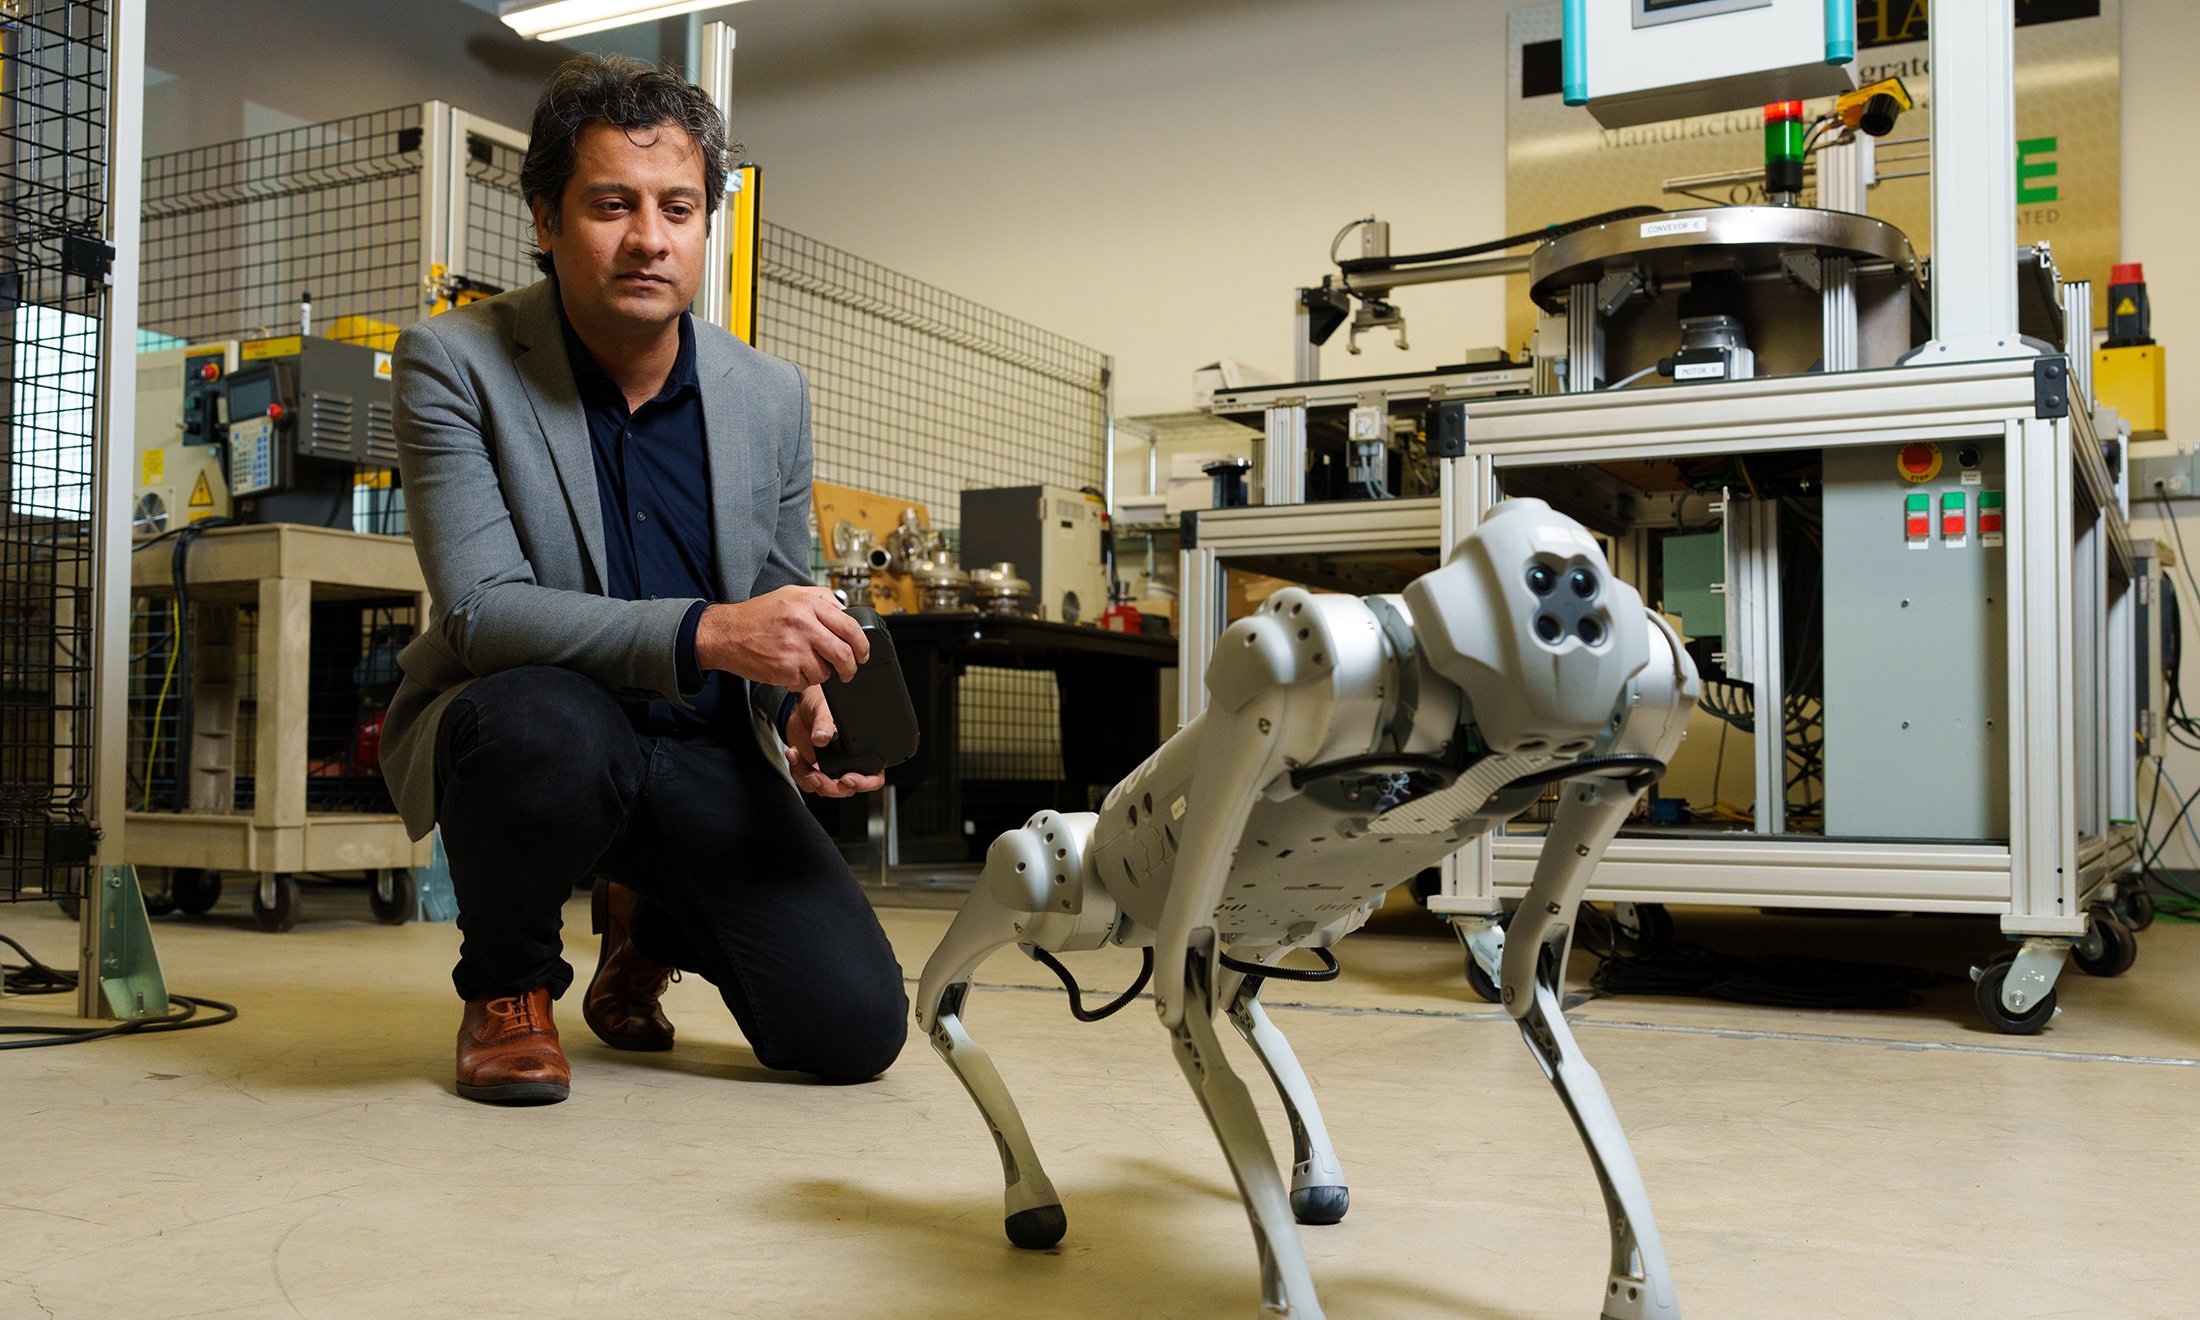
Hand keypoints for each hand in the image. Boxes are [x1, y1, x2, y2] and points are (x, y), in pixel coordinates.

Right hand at [696, 587, 869, 689]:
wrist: (725, 633)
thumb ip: (821, 599)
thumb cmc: (757, 615)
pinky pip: (806, 682)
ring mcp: (794, 648)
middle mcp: (803, 625)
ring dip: (821, 674)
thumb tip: (847, 611)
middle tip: (848, 671)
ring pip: (825, 671)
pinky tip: (790, 669)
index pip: (850, 626)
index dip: (862, 644)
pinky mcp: (784, 669)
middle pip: (844, 653)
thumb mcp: (790, 594)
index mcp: (808, 604)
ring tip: (806, 664)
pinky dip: (802, 681)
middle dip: (851, 667)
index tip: (863, 653)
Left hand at [785, 686, 885, 797]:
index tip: (847, 779)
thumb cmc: (821, 705)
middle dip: (829, 787)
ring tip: (797, 757)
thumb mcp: (824, 709)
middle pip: (846, 790)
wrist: (800, 708)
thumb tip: (821, 738)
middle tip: (815, 775)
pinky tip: (793, 754)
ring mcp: (830, 770)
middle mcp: (849, 764)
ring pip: (824, 789)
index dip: (864, 783)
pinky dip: (797, 772)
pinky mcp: (813, 771)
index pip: (874, 777)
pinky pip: (806, 783)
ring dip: (807, 777)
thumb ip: (824, 724)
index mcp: (863, 751)